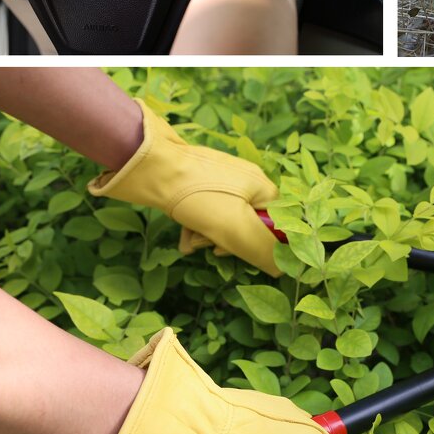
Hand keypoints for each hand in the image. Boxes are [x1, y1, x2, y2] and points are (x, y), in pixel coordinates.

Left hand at [89, 99, 280, 275]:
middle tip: (210, 243)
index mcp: (262, 187)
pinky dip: (195, 227)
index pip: (276, 224)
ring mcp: (221, 180)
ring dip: (207, 237)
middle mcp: (245, 181)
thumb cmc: (198, 195)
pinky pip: (205, 213)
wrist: (150, 164)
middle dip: (227, 241)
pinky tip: (183, 235)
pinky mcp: (198, 183)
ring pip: (223, 221)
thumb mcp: (236, 228)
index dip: (260, 243)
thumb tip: (284, 269)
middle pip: (248, 225)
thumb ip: (264, 251)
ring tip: (191, 238)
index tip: (239, 249)